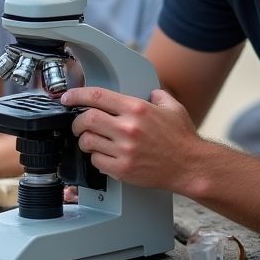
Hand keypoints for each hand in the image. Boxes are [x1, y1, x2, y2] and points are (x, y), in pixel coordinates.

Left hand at [60, 86, 197, 188]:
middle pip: (86, 119)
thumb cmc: (183, 139)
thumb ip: (157, 95)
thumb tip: (148, 90)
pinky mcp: (123, 169)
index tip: (68, 97)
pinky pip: (96, 161)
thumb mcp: (172, 107)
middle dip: (76, 121)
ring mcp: (124, 150)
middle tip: (77, 124)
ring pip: (88, 141)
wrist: (191, 166)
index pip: (97, 96)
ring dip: (85, 140)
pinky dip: (95, 158)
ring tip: (90, 141)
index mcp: (137, 109)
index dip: (77, 95)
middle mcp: (128, 128)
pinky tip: (103, 156)